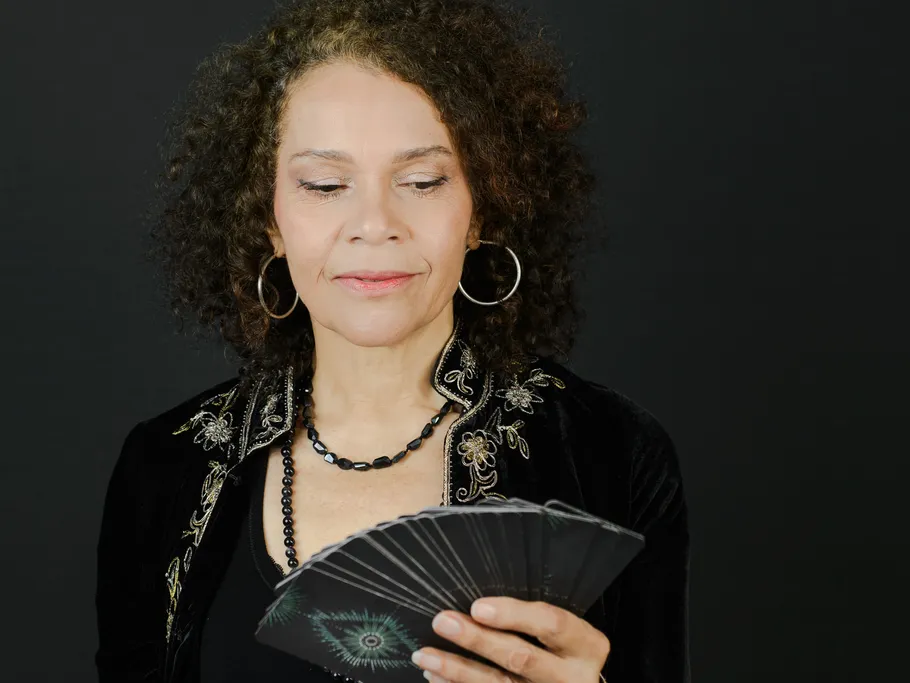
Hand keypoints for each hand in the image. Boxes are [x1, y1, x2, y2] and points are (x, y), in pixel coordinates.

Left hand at [410, 596, 609, 682]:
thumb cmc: (562, 649)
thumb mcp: (563, 630)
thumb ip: (532, 617)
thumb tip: (477, 601)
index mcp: (586, 646)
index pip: (552, 624)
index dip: (515, 614)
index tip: (478, 606)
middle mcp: (572, 678)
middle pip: (521, 658)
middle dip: (477, 640)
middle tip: (443, 622)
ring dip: (457, 670)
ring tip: (425, 655)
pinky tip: (437, 676)